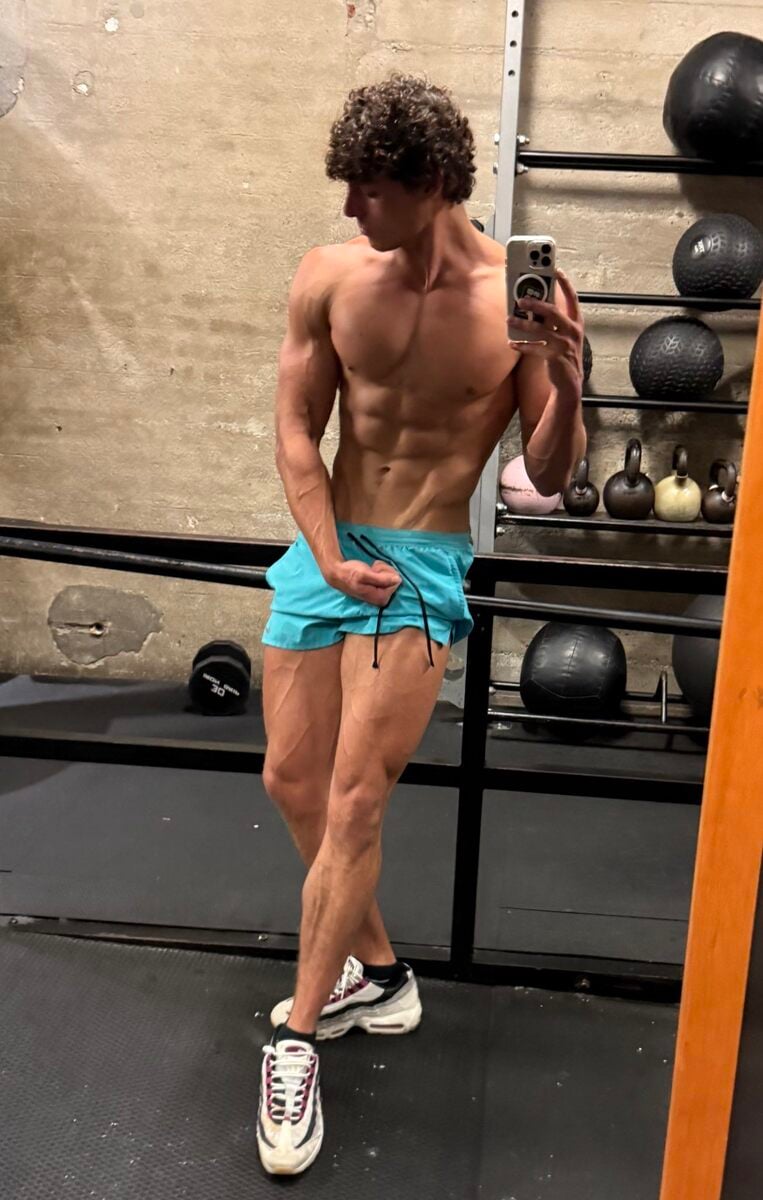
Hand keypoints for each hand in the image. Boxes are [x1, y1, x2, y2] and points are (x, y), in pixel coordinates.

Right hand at [326, 559, 401, 606]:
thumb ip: (381, 579)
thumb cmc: (350, 574)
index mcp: (380, 598)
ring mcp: (381, 595)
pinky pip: (387, 576)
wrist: (338, 574)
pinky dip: (380, 570)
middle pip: (394, 579)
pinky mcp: (379, 590)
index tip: (374, 571)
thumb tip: (398, 580)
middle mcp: (382, 599)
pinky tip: (371, 571)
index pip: (396, 581)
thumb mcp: (365, 575)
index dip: (385, 572)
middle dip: (383, 570)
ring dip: (381, 569)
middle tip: (371, 570)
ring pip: (391, 576)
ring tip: (370, 570)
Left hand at [507, 268, 584, 395]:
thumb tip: (533, 304)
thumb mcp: (563, 334)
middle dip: (536, 303)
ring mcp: (565, 344)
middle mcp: (572, 331)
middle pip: (553, 311)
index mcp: (576, 322)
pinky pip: (535, 348)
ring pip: (541, 329)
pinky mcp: (555, 357)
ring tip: (510, 319)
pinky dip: (522, 346)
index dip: (564, 283)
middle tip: (520, 299)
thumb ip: (553, 321)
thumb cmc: (564, 354)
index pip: (572, 298)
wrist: (570, 382)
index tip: (555, 270)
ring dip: (523, 323)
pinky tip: (512, 343)